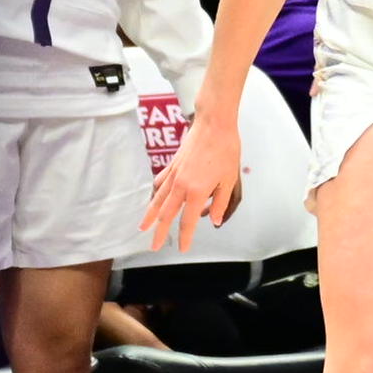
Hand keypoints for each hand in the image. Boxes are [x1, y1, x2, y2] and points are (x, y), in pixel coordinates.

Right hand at [143, 111, 242, 250]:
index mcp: (197, 192)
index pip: (188, 221)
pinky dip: (155, 193)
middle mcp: (181, 186)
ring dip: (150, 216)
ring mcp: (174, 175)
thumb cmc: (225, 150)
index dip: (185, 237)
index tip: (182, 248)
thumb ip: (220, 202)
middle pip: (166, 214)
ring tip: (143, 227)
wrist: (214, 125)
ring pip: (158, 200)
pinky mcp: (172, 165)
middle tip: (154, 247)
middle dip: (160, 232)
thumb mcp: (229, 180)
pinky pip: (160, 183)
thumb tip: (214, 220)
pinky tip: (153, 198)